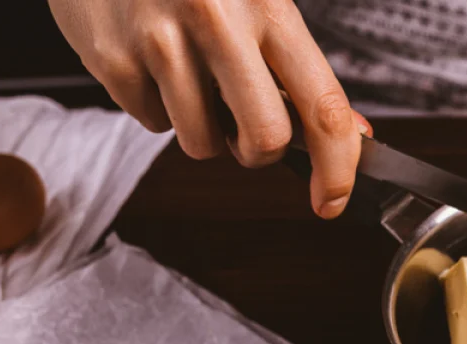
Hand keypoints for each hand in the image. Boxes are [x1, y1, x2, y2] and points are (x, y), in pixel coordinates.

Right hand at [49, 0, 367, 218]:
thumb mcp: (259, 0)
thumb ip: (302, 69)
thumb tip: (355, 136)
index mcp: (268, 7)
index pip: (322, 106)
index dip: (337, 167)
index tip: (332, 200)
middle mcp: (217, 21)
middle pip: (265, 140)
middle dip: (260, 151)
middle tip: (245, 126)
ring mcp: (159, 40)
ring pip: (202, 144)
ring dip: (204, 130)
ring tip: (191, 79)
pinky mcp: (111, 57)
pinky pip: (151, 122)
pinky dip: (157, 106)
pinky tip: (152, 62)